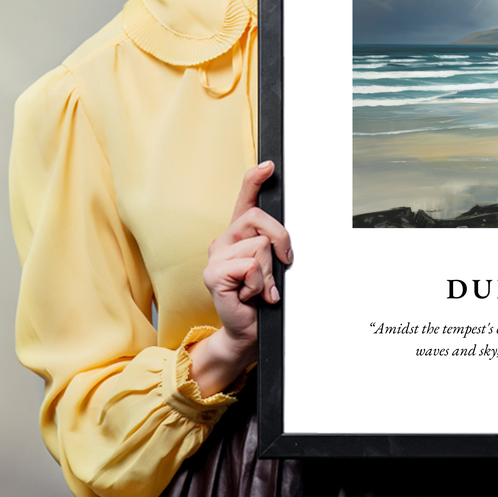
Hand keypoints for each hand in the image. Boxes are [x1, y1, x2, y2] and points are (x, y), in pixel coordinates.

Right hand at [188, 161, 292, 395]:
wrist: (248, 330)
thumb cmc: (261, 298)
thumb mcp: (272, 266)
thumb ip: (274, 246)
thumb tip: (284, 238)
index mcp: (239, 234)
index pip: (245, 199)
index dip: (255, 179)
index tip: (269, 166)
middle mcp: (224, 240)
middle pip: (260, 219)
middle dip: (281, 241)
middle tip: (282, 264)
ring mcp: (216, 256)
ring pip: (260, 246)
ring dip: (269, 272)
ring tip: (260, 288)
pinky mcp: (213, 274)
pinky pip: (250, 266)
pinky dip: (259, 284)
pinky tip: (250, 295)